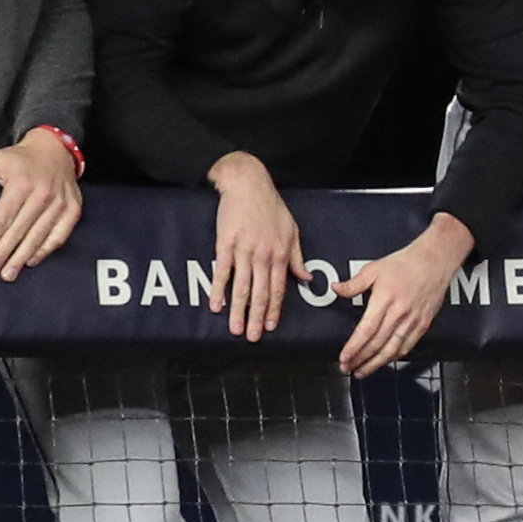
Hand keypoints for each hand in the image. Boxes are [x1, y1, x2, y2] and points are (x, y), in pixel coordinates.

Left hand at [0, 128, 81, 280]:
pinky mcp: (72, 209)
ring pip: (39, 235)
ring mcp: (59, 203)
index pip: (3, 216)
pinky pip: (60, 234)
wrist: (56, 149)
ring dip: (23, 256)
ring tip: (10, 272)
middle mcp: (42, 194)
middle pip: (20, 230)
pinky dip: (46, 249)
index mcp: (21, 183)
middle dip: (4, 252)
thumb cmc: (24, 158)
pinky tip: (32, 260)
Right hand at [207, 151, 303, 341]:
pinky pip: (222, 272)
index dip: (273, 309)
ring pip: (241, 287)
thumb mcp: (292, 230)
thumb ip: (298, 257)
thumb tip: (307, 278)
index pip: (279, 288)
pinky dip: (218, 290)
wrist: (248, 184)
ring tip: (235, 329)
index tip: (270, 327)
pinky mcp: (225, 244)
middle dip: (255, 317)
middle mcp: (263, 255)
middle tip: (251, 337)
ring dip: (237, 310)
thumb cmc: (271, 206)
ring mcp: (244, 250)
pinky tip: (215, 305)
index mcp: (281, 253)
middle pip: (259, 292)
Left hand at [337, 213, 473, 374]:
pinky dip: (395, 357)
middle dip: (360, 359)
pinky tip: (384, 361)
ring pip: (392, 349)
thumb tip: (336, 289)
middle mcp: (400, 312)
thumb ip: (354, 283)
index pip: (367, 330)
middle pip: (377, 344)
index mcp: (385, 298)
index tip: (344, 357)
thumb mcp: (374, 269)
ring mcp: (413, 320)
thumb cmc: (405, 263)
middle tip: (347, 367)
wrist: (435, 261)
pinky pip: (408, 346)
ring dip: (376, 364)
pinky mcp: (423, 323)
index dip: (354, 347)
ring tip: (362, 371)